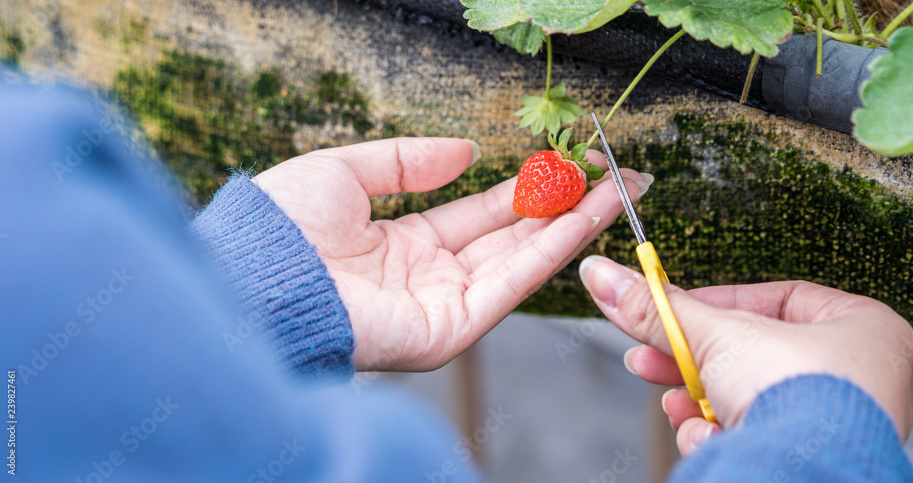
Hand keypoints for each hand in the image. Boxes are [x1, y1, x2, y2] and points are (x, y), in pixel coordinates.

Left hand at [253, 138, 650, 371]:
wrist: (255, 277)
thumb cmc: (282, 229)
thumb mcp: (345, 172)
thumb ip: (406, 160)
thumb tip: (465, 152)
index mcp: (403, 245)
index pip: (479, 215)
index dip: (522, 189)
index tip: (563, 165)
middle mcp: (430, 277)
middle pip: (511, 237)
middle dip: (563, 206)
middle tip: (611, 174)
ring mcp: (443, 305)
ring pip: (522, 258)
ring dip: (572, 223)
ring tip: (618, 188)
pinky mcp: (451, 329)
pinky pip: (512, 283)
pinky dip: (554, 249)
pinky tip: (585, 217)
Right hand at [578, 256, 912, 455]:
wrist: (807, 472)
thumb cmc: (798, 394)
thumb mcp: (714, 334)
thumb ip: (656, 308)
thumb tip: (605, 276)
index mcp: (866, 328)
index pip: (778, 299)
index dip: (716, 304)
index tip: (674, 312)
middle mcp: (867, 377)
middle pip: (755, 355)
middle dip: (694, 363)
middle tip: (652, 359)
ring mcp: (846, 426)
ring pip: (753, 401)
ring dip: (702, 406)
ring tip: (679, 408)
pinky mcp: (818, 460)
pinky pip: (763, 438)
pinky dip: (725, 438)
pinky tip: (709, 439)